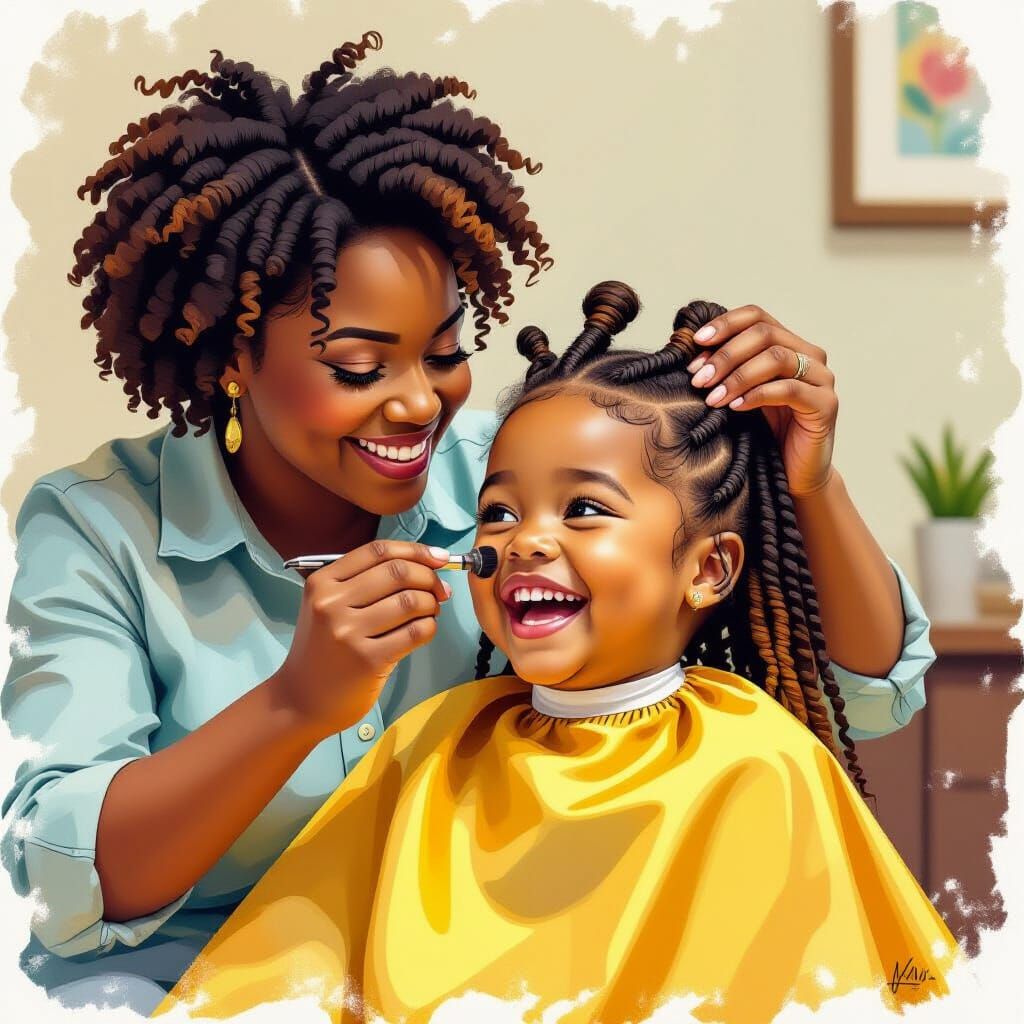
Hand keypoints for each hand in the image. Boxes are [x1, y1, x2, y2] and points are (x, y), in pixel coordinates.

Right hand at [271, 540, 451, 739]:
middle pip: (398, 572)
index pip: (377, 551)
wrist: (301, 700)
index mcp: (322, 582)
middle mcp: (332, 603)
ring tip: (431, 612)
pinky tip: (425, 630)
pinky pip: (415, 632)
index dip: (415, 550)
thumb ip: (365, 583)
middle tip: (440, 590)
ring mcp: (349, 632)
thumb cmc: (323, 650)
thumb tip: (427, 565)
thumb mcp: (328, 606)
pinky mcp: (368, 659)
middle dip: (429, 577)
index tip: (438, 557)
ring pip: (411, 601)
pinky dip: (430, 627)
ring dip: (431, 604)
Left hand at [686, 304, 837, 496]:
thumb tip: (690, 351)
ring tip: (712, 396)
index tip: (697, 342)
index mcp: (788, 345)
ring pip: (776, 357)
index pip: (757, 316)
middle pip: (764, 333)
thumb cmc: (763, 434)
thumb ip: (726, 370)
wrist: (792, 475)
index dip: (726, 324)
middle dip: (725, 354)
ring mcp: (821, 378)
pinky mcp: (825, 404)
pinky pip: (789, 389)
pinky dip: (757, 394)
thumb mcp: (740, 394)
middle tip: (699, 378)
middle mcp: (808, 355)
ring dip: (738, 375)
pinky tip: (735, 407)